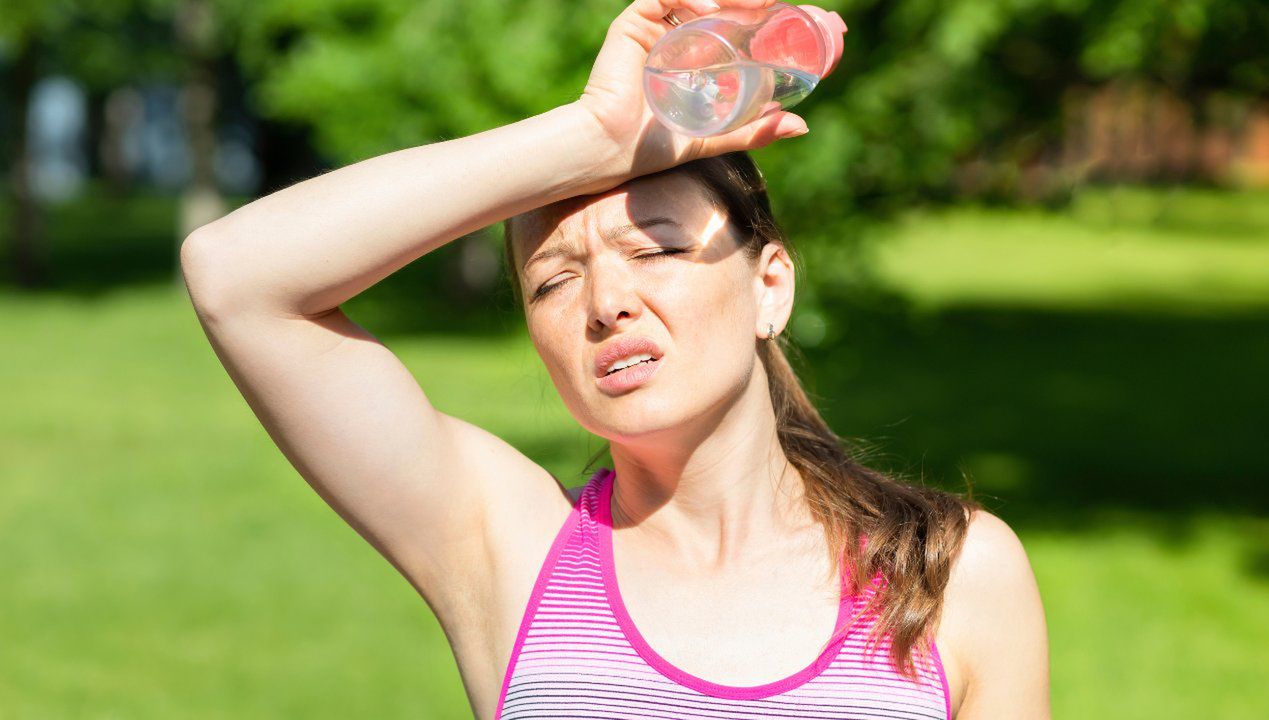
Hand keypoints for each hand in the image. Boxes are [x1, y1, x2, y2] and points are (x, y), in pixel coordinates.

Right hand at [574, 0, 809, 181]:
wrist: (612, 150)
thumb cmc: (655, 146)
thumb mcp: (715, 136)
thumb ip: (753, 131)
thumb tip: (802, 126)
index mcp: (692, 59)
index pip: (730, 27)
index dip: (758, 19)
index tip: (788, 19)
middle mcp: (674, 39)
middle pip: (716, 7)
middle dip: (748, 2)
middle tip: (776, 6)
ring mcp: (654, 30)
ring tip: (755, 3)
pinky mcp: (633, 24)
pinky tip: (712, 10)